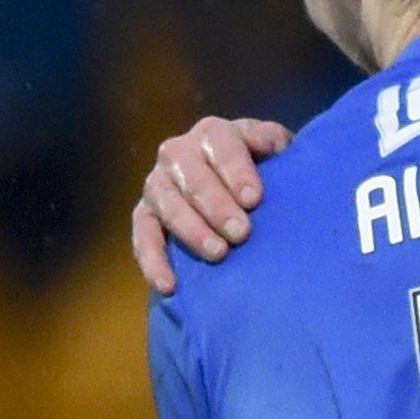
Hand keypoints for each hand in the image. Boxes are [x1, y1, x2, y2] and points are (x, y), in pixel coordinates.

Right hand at [133, 117, 292, 293]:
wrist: (242, 185)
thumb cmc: (266, 165)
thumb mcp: (276, 148)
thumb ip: (274, 142)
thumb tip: (271, 145)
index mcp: (213, 133)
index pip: (220, 145)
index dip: (236, 170)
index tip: (254, 199)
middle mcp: (178, 153)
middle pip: (192, 176)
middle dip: (216, 205)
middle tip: (241, 233)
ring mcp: (158, 183)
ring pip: (166, 205)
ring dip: (191, 231)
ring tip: (218, 254)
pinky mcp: (144, 214)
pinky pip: (143, 236)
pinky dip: (153, 261)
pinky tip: (169, 285)